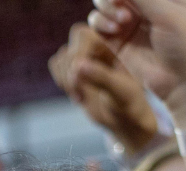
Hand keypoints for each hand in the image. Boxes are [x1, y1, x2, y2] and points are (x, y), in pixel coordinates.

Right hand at [51, 22, 158, 154]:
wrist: (124, 119)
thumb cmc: (129, 104)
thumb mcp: (121, 93)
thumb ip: (101, 78)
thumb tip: (77, 66)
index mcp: (115, 45)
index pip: (88, 35)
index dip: (82, 49)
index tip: (83, 71)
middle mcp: (99, 46)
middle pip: (73, 42)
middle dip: (72, 66)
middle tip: (80, 90)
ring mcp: (84, 56)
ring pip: (62, 56)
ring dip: (66, 78)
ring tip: (81, 97)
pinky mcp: (72, 68)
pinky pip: (56, 64)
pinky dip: (62, 81)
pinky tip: (78, 97)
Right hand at [87, 0, 185, 126]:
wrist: (182, 83)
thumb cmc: (184, 46)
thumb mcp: (166, 13)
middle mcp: (145, 7)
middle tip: (121, 7)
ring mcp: (129, 23)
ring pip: (103, 3)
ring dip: (106, 7)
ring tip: (123, 20)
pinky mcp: (117, 41)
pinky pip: (97, 23)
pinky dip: (100, 22)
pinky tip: (114, 29)